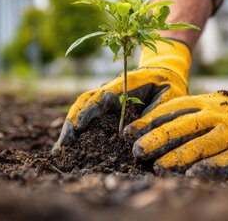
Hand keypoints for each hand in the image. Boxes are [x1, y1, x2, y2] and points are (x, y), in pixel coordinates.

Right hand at [52, 40, 190, 153]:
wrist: (165, 74)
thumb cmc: (167, 86)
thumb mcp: (168, 97)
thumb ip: (154, 114)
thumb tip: (131, 137)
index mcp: (123, 87)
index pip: (100, 97)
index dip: (88, 111)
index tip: (78, 126)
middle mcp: (109, 93)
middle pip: (83, 104)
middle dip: (71, 125)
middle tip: (62, 148)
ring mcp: (105, 101)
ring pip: (81, 112)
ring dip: (69, 131)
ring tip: (59, 153)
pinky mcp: (106, 110)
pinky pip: (88, 121)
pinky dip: (77, 134)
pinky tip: (70, 150)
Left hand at [124, 53, 227, 176]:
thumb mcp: (212, 102)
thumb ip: (188, 112)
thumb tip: (151, 126)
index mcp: (207, 101)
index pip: (174, 109)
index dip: (150, 121)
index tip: (128, 133)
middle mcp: (218, 114)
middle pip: (184, 126)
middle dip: (159, 139)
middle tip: (137, 151)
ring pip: (203, 144)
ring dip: (179, 156)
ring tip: (158, 167)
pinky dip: (210, 167)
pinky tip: (193, 175)